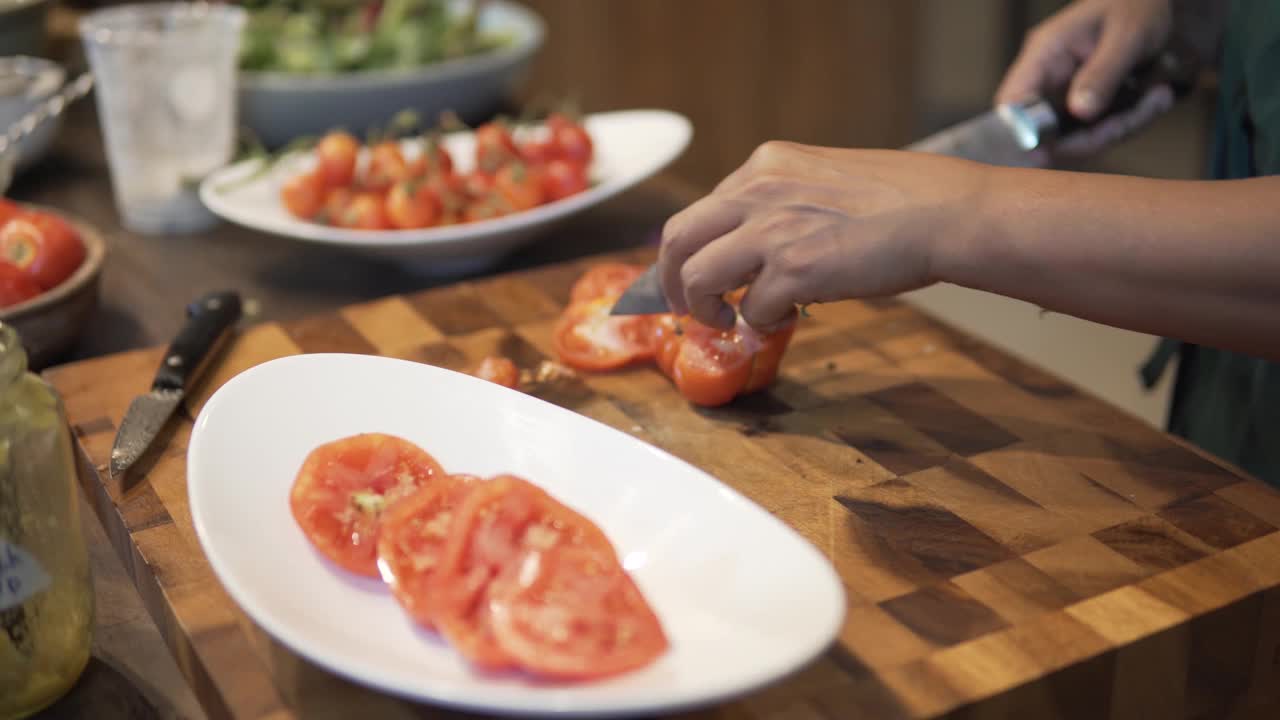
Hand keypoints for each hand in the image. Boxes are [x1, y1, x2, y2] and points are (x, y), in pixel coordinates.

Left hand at [657, 141, 989, 331]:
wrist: (944, 213)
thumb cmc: (900, 201)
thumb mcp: (821, 181)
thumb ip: (779, 205)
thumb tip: (750, 252)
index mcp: (765, 164)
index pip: (701, 210)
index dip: (689, 250)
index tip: (688, 275)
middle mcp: (758, 190)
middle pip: (677, 238)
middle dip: (670, 280)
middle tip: (683, 307)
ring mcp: (772, 230)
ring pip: (698, 276)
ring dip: (704, 308)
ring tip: (726, 320)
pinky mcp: (793, 270)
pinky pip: (753, 309)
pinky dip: (762, 322)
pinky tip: (785, 319)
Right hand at [996, 0, 1174, 161]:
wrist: (1151, 4)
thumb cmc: (1135, 6)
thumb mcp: (1127, 35)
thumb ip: (1103, 73)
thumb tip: (1080, 112)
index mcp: (1044, 54)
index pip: (1013, 103)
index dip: (1023, 132)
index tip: (1045, 153)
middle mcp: (1048, 79)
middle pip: (1048, 131)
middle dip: (1092, 136)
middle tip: (1133, 118)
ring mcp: (1065, 96)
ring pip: (1078, 137)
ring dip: (1120, 128)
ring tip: (1157, 99)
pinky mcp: (1085, 107)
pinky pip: (1099, 130)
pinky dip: (1130, 122)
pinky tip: (1155, 99)